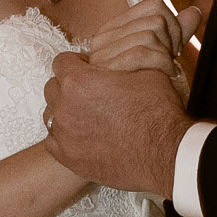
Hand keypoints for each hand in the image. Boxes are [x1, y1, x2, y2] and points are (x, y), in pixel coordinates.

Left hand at [43, 50, 190, 197]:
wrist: (165, 154)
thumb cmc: (158, 111)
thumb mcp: (146, 72)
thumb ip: (123, 62)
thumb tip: (123, 57)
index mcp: (78, 81)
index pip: (61, 61)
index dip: (77, 63)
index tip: (89, 68)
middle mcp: (64, 106)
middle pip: (53, 87)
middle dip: (68, 86)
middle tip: (90, 92)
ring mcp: (64, 135)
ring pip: (51, 114)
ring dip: (64, 111)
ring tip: (86, 115)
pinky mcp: (69, 159)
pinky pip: (53, 142)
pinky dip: (64, 137)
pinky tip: (81, 136)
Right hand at [81, 0, 205, 85]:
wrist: (143, 132)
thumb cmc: (149, 97)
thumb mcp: (163, 58)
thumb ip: (176, 34)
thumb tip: (194, 11)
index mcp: (114, 32)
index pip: (154, 5)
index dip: (174, 24)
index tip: (173, 49)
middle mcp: (102, 39)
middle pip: (156, 19)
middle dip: (173, 42)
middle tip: (171, 64)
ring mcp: (100, 55)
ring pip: (151, 34)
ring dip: (167, 57)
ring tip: (166, 73)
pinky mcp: (103, 70)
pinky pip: (142, 52)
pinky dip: (162, 64)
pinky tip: (166, 78)